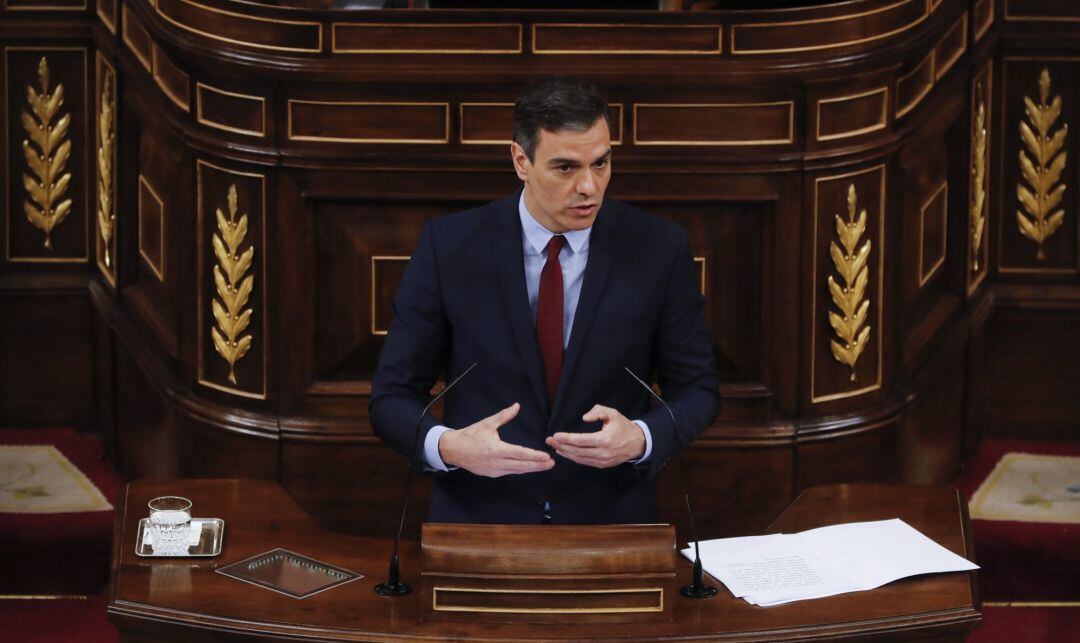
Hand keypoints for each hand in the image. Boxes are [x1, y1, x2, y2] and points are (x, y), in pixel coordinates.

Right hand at [439, 403, 554, 477]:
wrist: (453, 450)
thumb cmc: (470, 435)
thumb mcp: (487, 423)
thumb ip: (504, 416)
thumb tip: (517, 406)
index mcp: (496, 449)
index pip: (520, 453)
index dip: (535, 456)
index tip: (547, 456)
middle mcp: (496, 462)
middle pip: (522, 466)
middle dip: (538, 465)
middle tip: (551, 463)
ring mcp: (494, 470)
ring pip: (517, 471)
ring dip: (531, 469)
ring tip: (544, 466)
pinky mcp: (491, 474)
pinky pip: (509, 472)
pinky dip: (520, 470)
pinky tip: (528, 467)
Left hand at [545, 404, 644, 468]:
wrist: (637, 442)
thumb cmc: (623, 426)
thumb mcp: (612, 413)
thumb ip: (598, 411)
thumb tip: (584, 418)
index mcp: (605, 439)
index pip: (581, 440)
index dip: (567, 438)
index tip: (555, 435)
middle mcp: (603, 452)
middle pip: (577, 451)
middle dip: (561, 445)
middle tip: (549, 440)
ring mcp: (603, 461)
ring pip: (579, 458)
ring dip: (566, 453)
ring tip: (555, 446)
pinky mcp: (602, 465)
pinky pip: (585, 462)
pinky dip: (574, 457)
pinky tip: (566, 452)